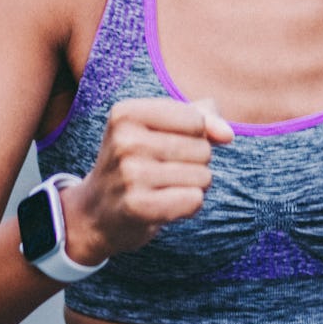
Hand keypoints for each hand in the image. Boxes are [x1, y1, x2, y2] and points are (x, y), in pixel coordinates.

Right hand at [60, 97, 233, 262]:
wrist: (95, 211)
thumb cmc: (136, 161)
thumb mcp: (160, 127)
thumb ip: (201, 117)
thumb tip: (227, 134)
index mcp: (126, 112)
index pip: (195, 119)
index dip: (195, 135)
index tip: (167, 144)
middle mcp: (125, 140)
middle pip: (202, 148)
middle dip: (195, 163)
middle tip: (162, 171)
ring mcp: (129, 175)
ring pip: (202, 176)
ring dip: (193, 186)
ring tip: (163, 188)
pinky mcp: (138, 207)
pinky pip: (194, 200)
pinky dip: (189, 205)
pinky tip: (166, 205)